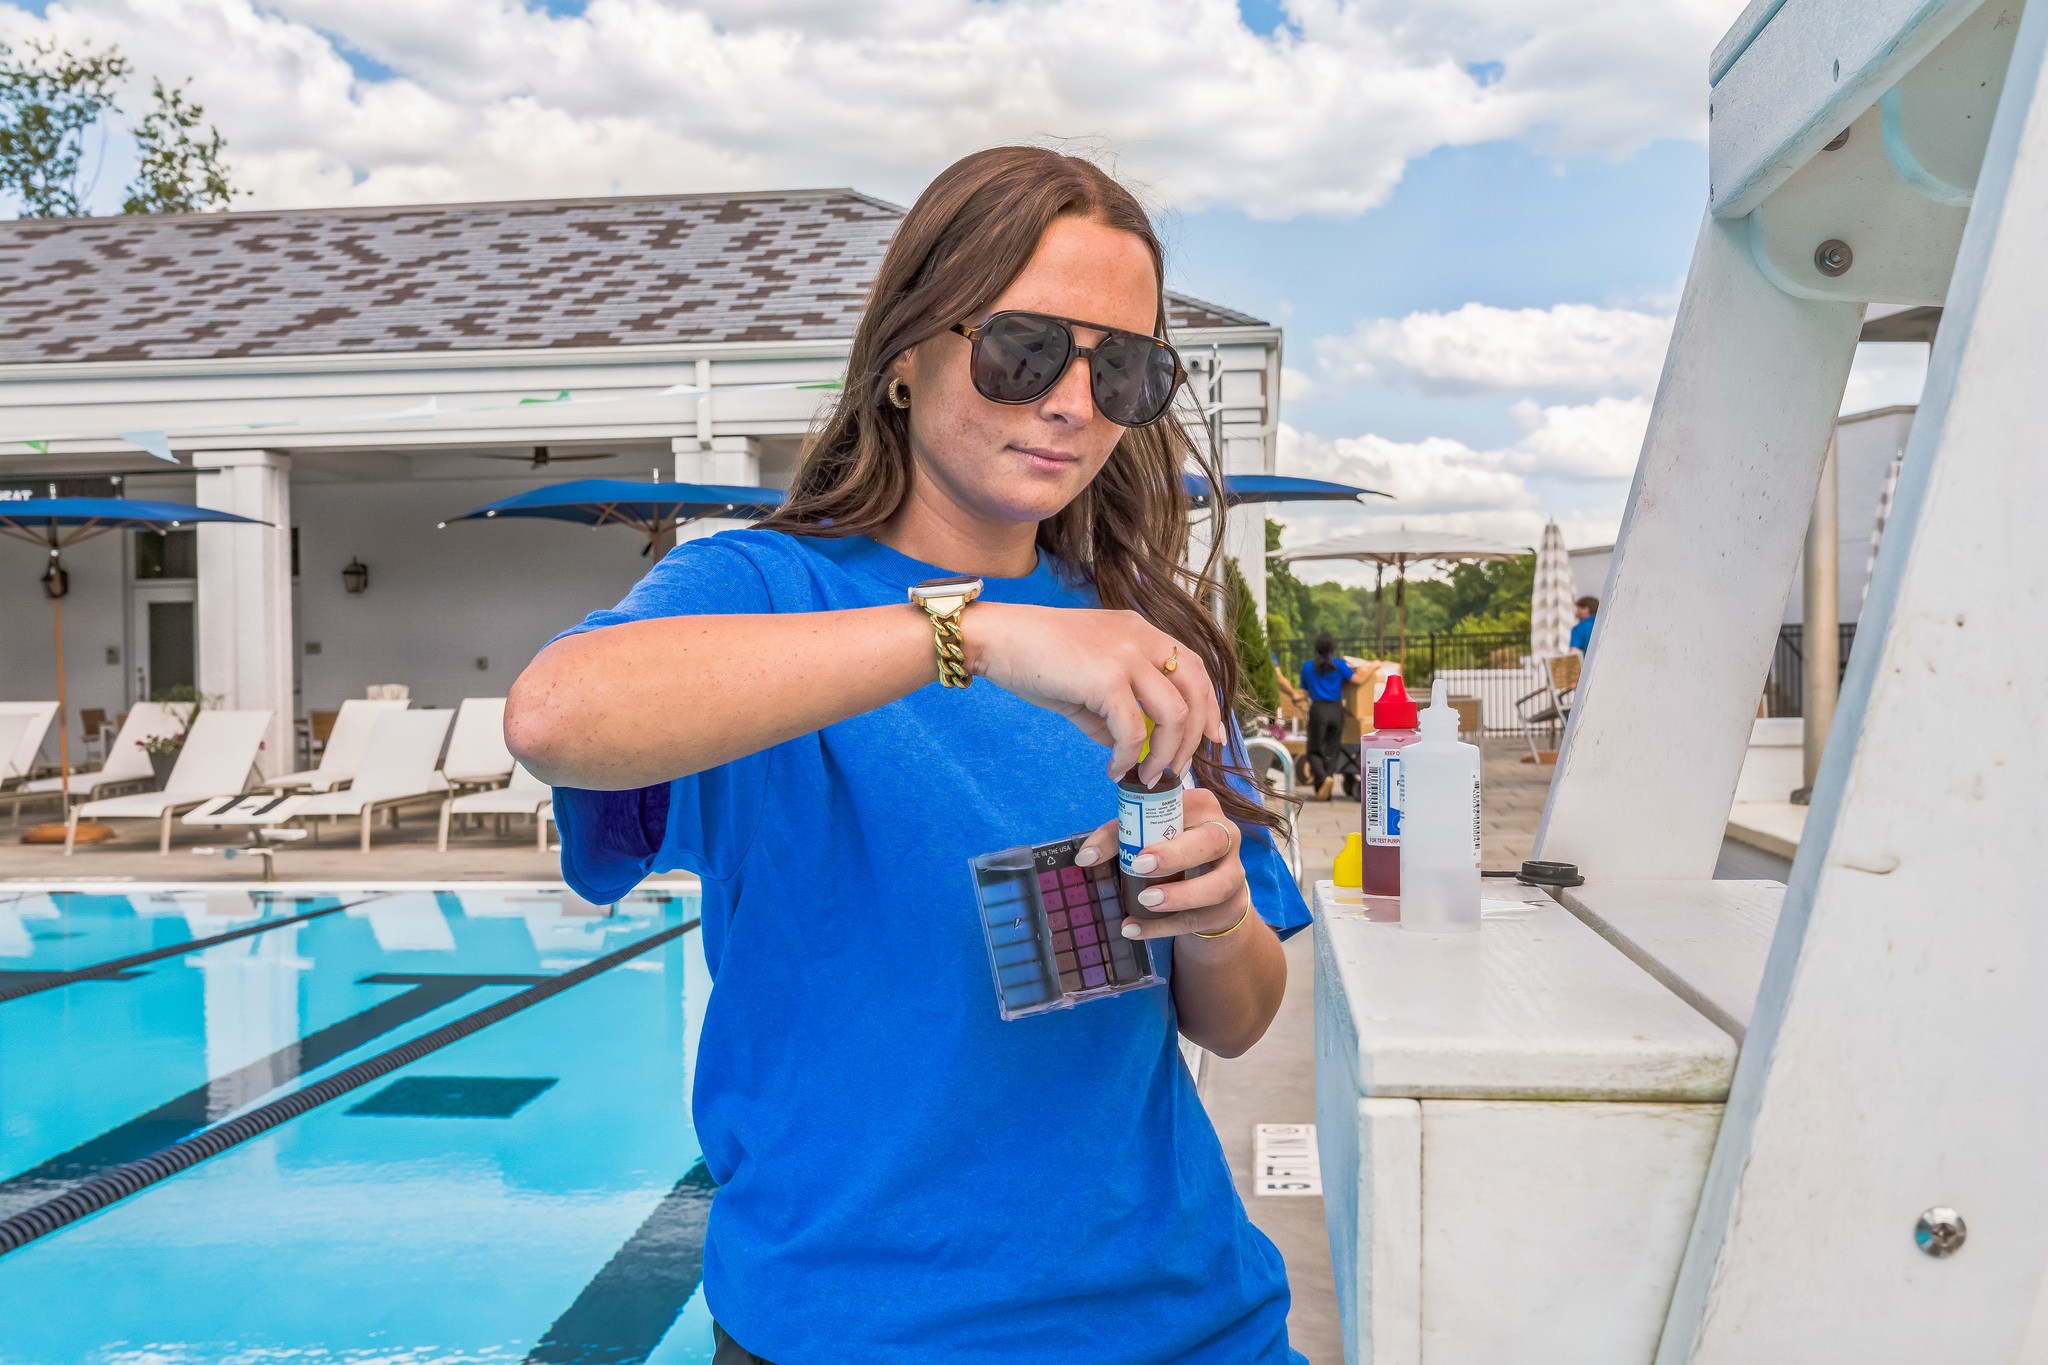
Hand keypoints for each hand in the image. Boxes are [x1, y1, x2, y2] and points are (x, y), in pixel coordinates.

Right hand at [963, 602, 1223, 784]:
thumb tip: (1128, 746)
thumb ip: (1113, 709)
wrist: (996, 639)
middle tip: (1177, 769)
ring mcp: (1127, 655)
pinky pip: (1133, 731)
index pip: (1193, 667)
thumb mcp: (1085, 681)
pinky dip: (1127, 758)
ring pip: (1174, 714)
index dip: (1210, 706)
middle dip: (1194, 738)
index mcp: (1140, 632)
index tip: (1213, 738)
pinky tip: (1114, 769)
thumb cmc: (1033, 657)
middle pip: (1195, 691)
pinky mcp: (1107, 678)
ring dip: (1165, 754)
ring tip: (1146, 776)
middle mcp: (1141, 638)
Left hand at [1073, 787, 1250, 938]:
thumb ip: (1117, 839)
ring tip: (1144, 902)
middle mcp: (1225, 834)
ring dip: (1180, 895)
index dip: (1161, 821)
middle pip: (1211, 840)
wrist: (1207, 891)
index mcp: (1202, 808)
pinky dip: (1165, 927)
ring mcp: (1234, 871)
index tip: (1136, 849)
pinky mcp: (1231, 905)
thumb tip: (1084, 858)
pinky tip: (1135, 929)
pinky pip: (1201, 918)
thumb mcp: (1145, 838)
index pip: (1183, 806)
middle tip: (1140, 867)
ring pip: (1219, 884)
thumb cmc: (1172, 851)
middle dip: (1176, 855)